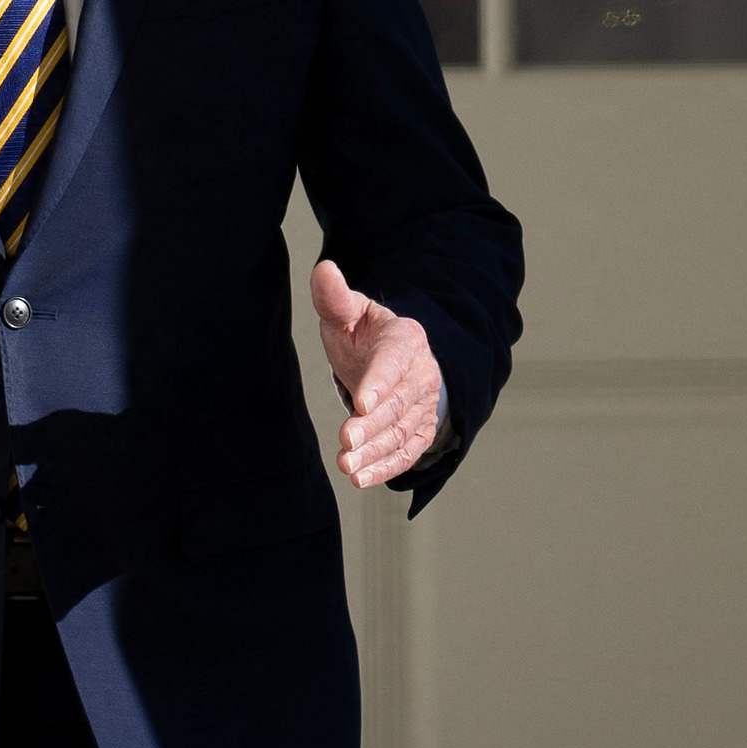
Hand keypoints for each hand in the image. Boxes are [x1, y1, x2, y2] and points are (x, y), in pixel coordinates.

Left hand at [314, 260, 442, 488]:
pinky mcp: (419, 432)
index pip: (394, 362)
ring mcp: (423, 406)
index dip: (379, 383)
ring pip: (401, 432)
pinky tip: (361, 478)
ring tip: (347, 466)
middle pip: (398, 404)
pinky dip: (386, 468)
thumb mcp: (350, 313)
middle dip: (373, 426)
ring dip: (375, 452)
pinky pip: (406, 453)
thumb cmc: (366, 335)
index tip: (361, 402)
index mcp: (405, 340)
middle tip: (346, 441)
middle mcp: (421, 375)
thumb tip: (323, 270)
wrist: (394, 361)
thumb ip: (335, 298)